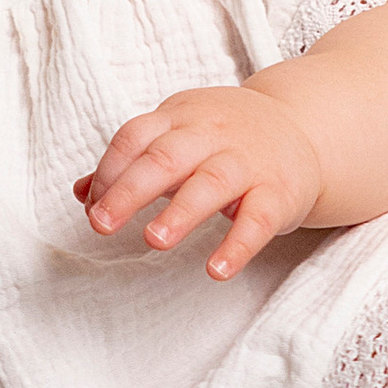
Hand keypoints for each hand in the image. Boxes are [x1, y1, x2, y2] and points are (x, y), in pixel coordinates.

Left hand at [76, 82, 324, 280]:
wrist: (306, 127)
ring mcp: (247, 162)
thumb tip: (81, 193)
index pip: (135, 138)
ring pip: (211, 183)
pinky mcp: (279, 192)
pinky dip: (238, 245)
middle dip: (130, 191)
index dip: (109, 171)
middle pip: (165, 158)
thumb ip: (131, 164)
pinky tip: (216, 270)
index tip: (93, 206)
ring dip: (180, 212)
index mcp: (181, 117)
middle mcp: (212, 135)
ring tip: (153, 240)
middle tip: (101, 224)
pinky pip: (258, 219)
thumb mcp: (178, 136)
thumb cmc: (227, 137)